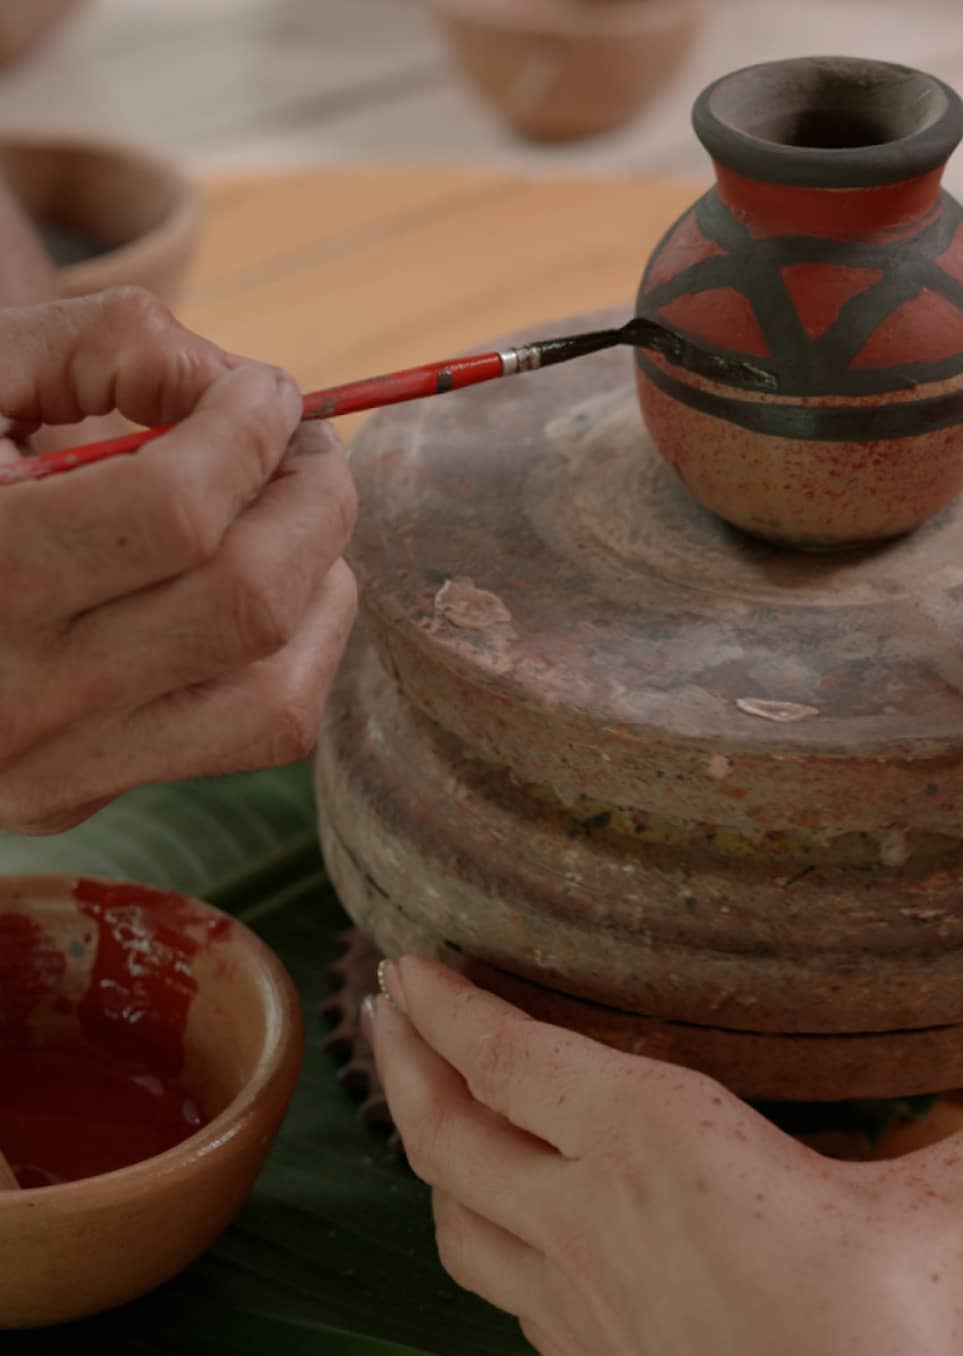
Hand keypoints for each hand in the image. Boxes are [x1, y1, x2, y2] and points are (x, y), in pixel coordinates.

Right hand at [0, 288, 357, 832]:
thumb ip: (100, 347)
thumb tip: (242, 390)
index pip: (172, 512)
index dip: (246, 436)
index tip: (268, 392)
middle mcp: (10, 690)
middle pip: (243, 599)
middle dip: (311, 501)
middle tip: (306, 448)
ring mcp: (52, 763)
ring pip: (274, 688)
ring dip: (322, 580)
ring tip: (296, 513)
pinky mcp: (83, 791)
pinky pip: (263, 732)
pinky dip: (307, 648)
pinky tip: (280, 586)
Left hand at [366, 961, 962, 1355]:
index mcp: (654, 1147)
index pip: (514, 1057)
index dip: (452, 1004)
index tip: (409, 955)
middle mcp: (586, 1210)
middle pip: (447, 1123)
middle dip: (408, 1055)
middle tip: (384, 1000)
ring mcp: (567, 1295)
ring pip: (447, 1205)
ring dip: (421, 1138)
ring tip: (416, 1094)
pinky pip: (486, 1274)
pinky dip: (465, 1222)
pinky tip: (487, 1220)